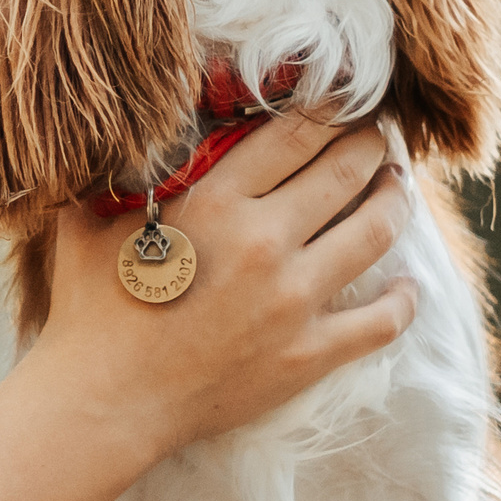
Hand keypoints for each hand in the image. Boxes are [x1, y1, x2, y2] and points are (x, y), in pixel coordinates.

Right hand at [32, 109, 418, 460]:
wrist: (105, 401)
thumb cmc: (92, 308)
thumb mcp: (92, 217)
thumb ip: (121, 167)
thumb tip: (129, 123)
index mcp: (216, 201)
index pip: (297, 132)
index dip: (330, 107)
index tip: (342, 100)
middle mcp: (265, 242)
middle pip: (347, 170)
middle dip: (371, 143)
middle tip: (376, 135)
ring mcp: (293, 300)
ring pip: (376, 232)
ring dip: (395, 199)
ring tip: (395, 186)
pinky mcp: (308, 354)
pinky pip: (381, 321)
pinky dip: (403, 299)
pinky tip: (408, 285)